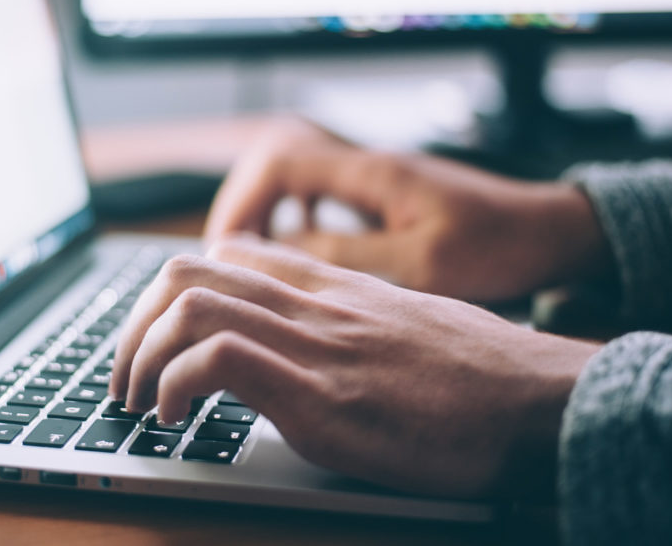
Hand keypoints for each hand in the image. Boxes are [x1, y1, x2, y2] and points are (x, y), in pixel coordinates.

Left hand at [109, 235, 600, 498]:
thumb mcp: (410, 326)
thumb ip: (353, 321)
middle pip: (188, 271)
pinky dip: (175, 385)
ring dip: (139, 355)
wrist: (545, 401)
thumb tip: (315, 344)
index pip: (229, 254)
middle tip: (126, 376)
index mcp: (335, 287)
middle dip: (134, 324)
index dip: (173, 292)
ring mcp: (317, 345)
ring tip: (137, 401)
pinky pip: (219, 359)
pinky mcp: (324, 397)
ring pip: (189, 304)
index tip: (159, 338)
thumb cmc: (486, 375)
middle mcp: (316, 304)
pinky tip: (175, 418)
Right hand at [204, 119, 611, 301]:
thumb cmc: (499, 246)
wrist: (550, 231)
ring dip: (267, 210)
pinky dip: (296, 216)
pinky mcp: (385, 195)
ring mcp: (375, 177)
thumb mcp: (421, 264)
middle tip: (228, 256)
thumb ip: (347, 255)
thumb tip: (279, 252)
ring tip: (253, 256)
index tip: (227, 248)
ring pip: (295, 175)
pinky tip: (300, 249)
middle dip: (244, 205)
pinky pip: (321, 193)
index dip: (242, 201)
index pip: (280, 161)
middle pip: (276, 160)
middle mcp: (367, 165)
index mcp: (372, 172)